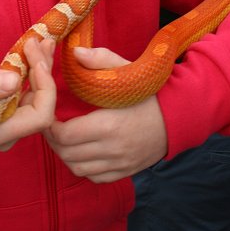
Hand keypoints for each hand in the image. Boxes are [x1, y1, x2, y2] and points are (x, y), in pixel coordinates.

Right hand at [0, 37, 55, 151]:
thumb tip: (14, 81)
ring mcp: (11, 124)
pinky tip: (36, 51)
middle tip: (40, 41)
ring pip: (39, 97)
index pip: (40, 116)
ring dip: (41, 68)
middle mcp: (9, 134)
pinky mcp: (10, 112)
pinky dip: (34, 71)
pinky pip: (30, 92)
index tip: (35, 57)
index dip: (45, 87)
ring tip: (42, 41)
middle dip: (44, 71)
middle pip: (42, 104)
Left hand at [45, 47, 166, 182]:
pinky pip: (95, 178)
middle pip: (67, 154)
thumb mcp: (125, 68)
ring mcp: (120, 163)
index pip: (66, 135)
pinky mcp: (126, 172)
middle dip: (53, 140)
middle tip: (50, 126)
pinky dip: (83, 167)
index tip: (50, 114)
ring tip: (62, 139)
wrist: (179, 115)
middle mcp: (113, 148)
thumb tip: (75, 52)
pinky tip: (81, 152)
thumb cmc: (148, 90)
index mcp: (108, 124)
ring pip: (78, 169)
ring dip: (65, 155)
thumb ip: (99, 59)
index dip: (51, 126)